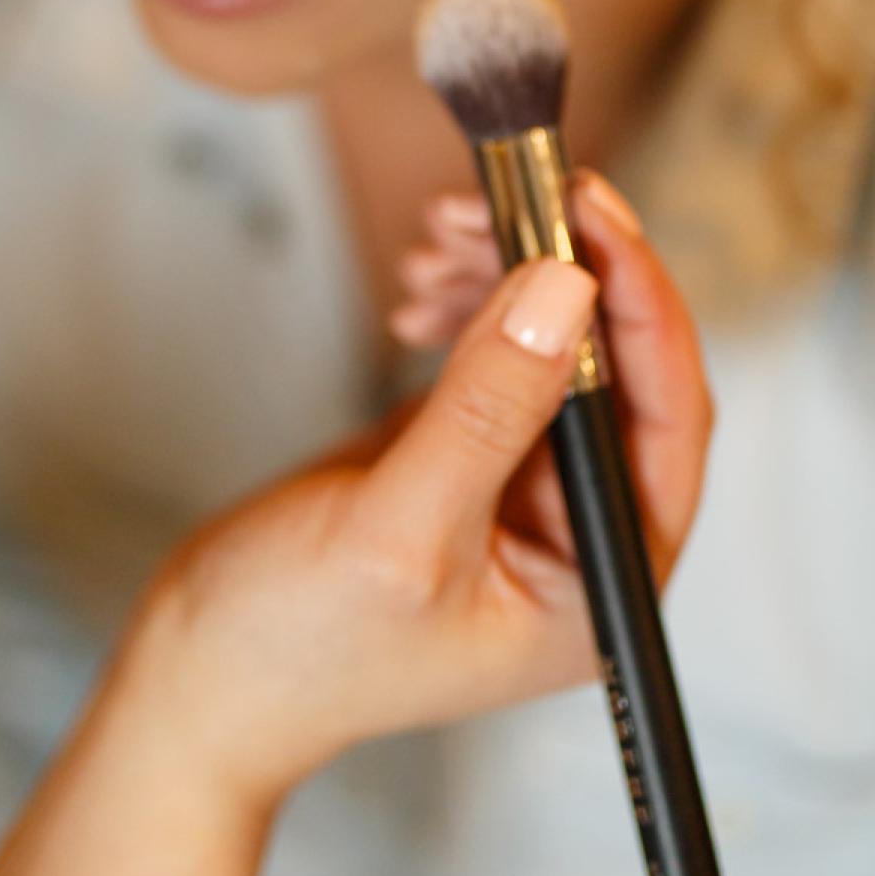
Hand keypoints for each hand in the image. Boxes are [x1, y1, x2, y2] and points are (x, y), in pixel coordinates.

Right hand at [152, 183, 708, 800]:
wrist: (204, 672)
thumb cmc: (300, 646)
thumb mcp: (398, 530)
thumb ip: (487, 410)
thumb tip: (567, 288)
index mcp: (606, 580)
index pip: (669, 419)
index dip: (642, 305)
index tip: (591, 214)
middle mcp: (587, 533)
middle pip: (624, 366)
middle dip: (563, 273)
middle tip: (498, 203)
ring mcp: (531, 486)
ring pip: (563, 341)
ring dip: (509, 274)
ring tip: (437, 243)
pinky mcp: (476, 449)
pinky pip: (507, 347)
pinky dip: (474, 300)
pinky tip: (423, 295)